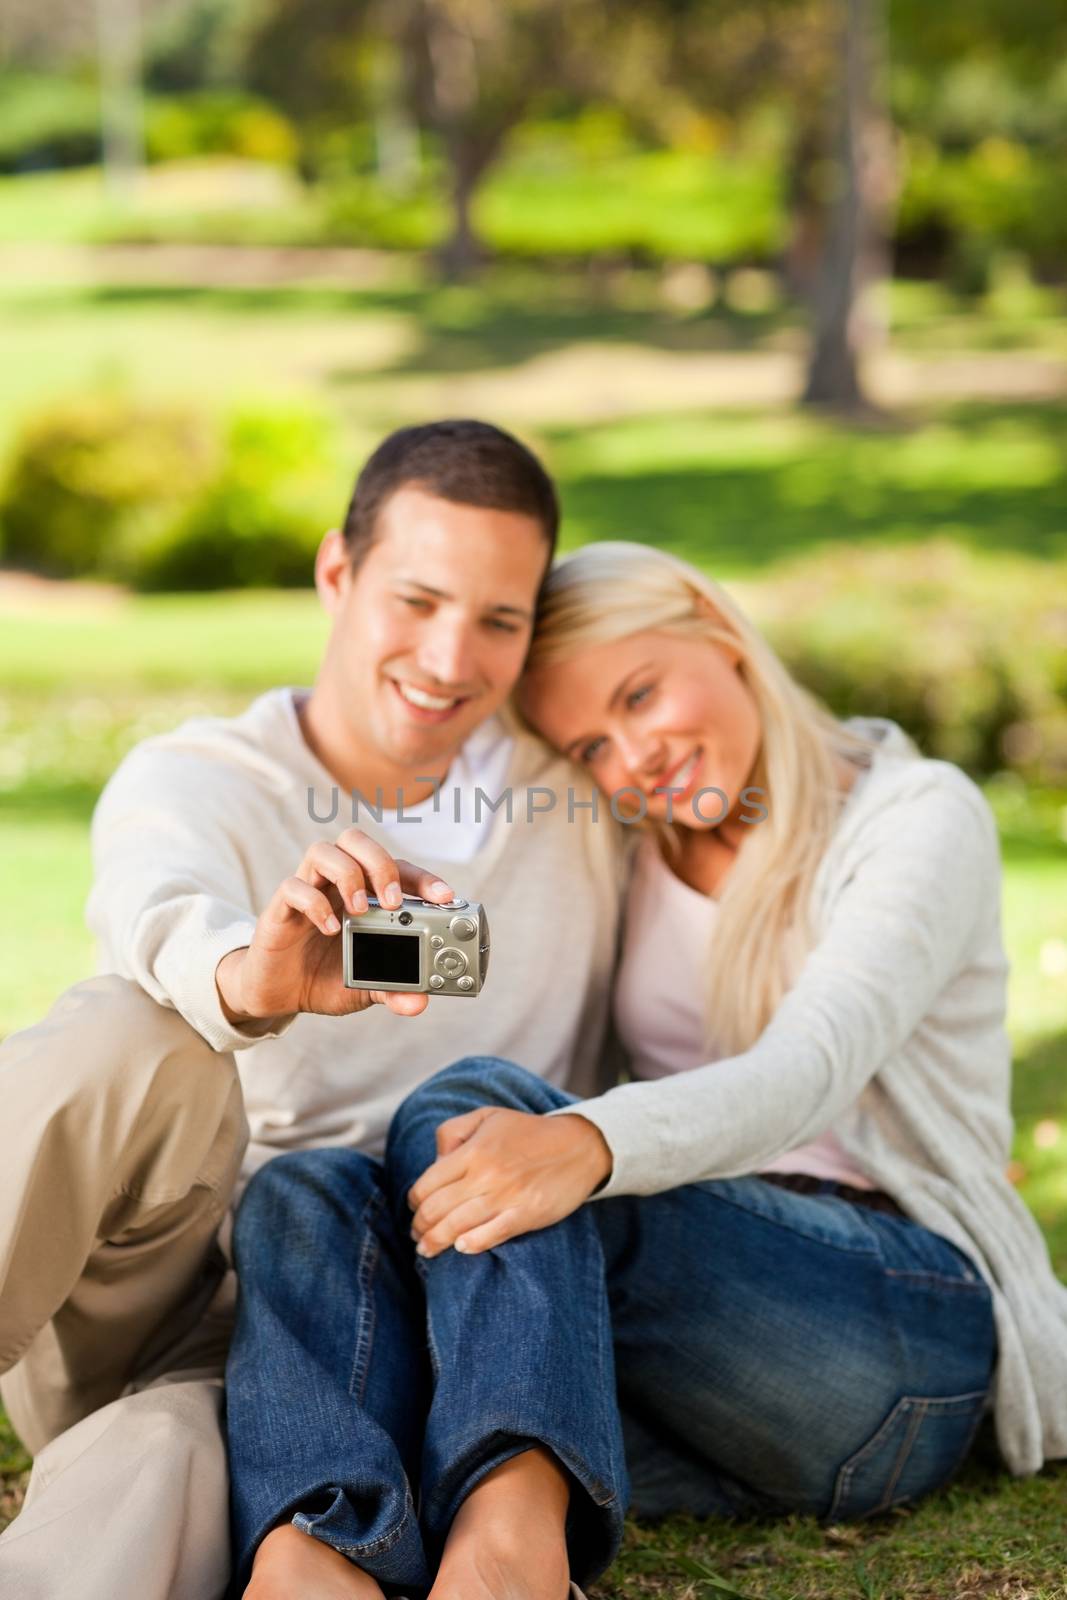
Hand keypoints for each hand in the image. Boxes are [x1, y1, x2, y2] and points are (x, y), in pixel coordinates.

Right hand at [215, 828, 455, 1023]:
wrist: (278, 994)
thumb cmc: (324, 977)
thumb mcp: (365, 987)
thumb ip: (392, 989)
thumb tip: (418, 1002)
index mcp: (364, 894)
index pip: (396, 868)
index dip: (422, 878)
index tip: (446, 898)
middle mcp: (336, 884)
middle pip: (356, 841)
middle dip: (380, 863)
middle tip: (393, 900)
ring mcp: (307, 891)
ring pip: (323, 851)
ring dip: (347, 876)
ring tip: (359, 911)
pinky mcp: (280, 909)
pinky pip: (293, 887)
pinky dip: (313, 903)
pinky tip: (329, 929)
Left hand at [408, 1107, 612, 1255]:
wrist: (579, 1146)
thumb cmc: (528, 1133)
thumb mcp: (487, 1116)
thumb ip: (453, 1131)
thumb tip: (434, 1161)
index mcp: (472, 1151)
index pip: (427, 1184)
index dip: (414, 1201)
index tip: (414, 1208)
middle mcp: (485, 1175)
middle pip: (436, 1209)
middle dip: (419, 1226)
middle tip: (417, 1234)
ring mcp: (506, 1197)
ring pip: (456, 1226)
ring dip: (435, 1242)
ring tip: (427, 1249)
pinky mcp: (526, 1215)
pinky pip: (491, 1235)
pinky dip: (471, 1245)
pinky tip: (461, 1248)